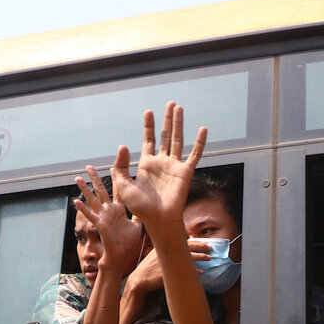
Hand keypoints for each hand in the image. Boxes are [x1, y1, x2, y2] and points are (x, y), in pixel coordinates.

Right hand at [74, 166, 142, 269]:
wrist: (122, 254)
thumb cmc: (128, 241)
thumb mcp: (137, 225)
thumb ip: (139, 215)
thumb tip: (147, 207)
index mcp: (118, 210)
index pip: (116, 191)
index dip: (115, 179)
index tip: (112, 167)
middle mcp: (109, 211)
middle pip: (101, 191)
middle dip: (95, 178)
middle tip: (89, 166)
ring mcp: (103, 217)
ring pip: (92, 200)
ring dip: (85, 189)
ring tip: (78, 178)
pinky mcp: (100, 225)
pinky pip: (90, 216)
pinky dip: (83, 209)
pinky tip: (75, 201)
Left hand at [114, 101, 206, 232]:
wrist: (158, 220)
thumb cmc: (140, 207)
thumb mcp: (123, 186)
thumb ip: (120, 167)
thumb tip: (123, 146)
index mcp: (147, 164)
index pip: (149, 140)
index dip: (149, 126)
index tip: (148, 111)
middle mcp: (162, 163)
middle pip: (165, 136)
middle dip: (167, 119)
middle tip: (170, 104)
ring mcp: (175, 167)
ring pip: (178, 140)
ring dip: (178, 124)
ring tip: (179, 108)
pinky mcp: (186, 172)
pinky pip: (194, 155)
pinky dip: (199, 142)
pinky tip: (203, 130)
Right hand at [126, 240, 211, 293]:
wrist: (140, 279)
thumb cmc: (148, 267)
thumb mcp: (156, 254)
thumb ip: (167, 249)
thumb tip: (178, 247)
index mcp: (166, 246)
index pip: (185, 241)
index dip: (197, 242)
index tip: (206, 244)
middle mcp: (169, 252)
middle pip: (190, 246)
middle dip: (202, 246)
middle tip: (211, 248)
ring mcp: (170, 261)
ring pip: (190, 257)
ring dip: (201, 257)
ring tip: (209, 258)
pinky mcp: (170, 272)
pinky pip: (186, 271)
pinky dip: (195, 271)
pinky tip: (201, 272)